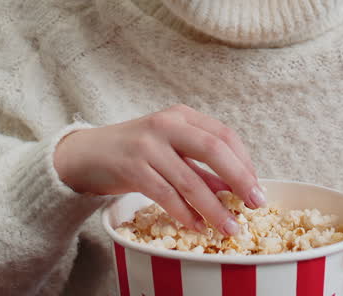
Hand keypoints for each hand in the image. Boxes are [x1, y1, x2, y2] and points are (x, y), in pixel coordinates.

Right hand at [52, 104, 263, 235]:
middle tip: (256, 204)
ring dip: (214, 208)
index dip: (244, 162)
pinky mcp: (131, 167)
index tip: (256, 186)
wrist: (86, 154)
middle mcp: (166, 124)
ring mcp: (148, 145)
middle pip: (214, 149)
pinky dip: (185, 214)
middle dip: (240, 179)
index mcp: (181, 115)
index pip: (223, 135)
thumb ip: (199, 166)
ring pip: (190, 179)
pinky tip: (196, 227)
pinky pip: (166, 195)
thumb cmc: (132, 152)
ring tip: (229, 228)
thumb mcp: (169, 151)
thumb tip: (234, 189)